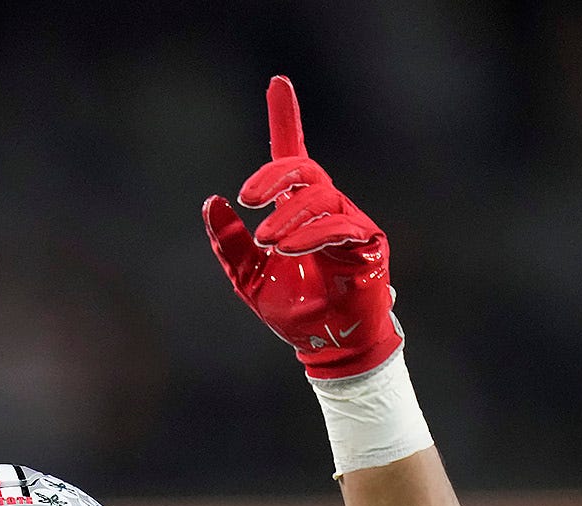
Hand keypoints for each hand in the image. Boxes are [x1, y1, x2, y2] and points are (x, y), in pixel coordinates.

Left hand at [203, 76, 400, 379]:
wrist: (327, 347)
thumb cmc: (293, 310)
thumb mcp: (247, 277)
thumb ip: (228, 243)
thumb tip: (212, 201)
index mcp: (297, 210)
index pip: (292, 155)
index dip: (285, 118)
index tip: (277, 83)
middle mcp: (326, 208)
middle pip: (304, 169)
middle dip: (273, 176)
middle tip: (246, 199)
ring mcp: (351, 222)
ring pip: (321, 197)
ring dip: (289, 216)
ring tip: (267, 241)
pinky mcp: (369, 244)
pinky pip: (343, 226)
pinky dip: (314, 235)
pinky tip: (291, 249)